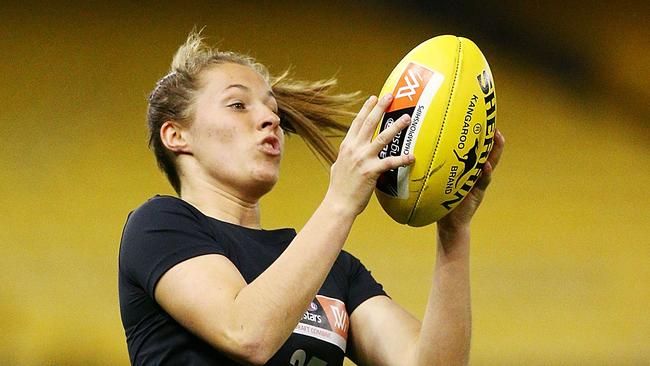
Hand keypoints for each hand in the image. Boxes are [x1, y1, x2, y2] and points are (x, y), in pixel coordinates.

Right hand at [325, 93, 414, 216]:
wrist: (339, 203)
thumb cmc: (339, 188)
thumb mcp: (338, 166)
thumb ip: (344, 157)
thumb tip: (346, 154)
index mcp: (347, 146)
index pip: (357, 123)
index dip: (366, 109)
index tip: (374, 97)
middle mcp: (354, 149)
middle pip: (369, 123)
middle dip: (380, 107)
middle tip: (391, 95)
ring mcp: (363, 159)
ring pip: (382, 138)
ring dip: (396, 127)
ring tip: (407, 118)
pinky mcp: (371, 171)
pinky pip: (390, 162)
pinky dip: (402, 159)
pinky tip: (412, 156)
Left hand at [437, 129, 504, 230]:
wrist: (448, 221)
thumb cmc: (440, 197)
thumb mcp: (438, 178)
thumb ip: (433, 165)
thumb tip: (417, 146)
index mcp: (467, 167)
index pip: (475, 148)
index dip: (479, 135)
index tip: (481, 119)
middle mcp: (476, 172)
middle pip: (488, 152)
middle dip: (492, 138)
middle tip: (494, 124)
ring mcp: (479, 181)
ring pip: (491, 162)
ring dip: (495, 150)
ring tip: (497, 137)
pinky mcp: (478, 192)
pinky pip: (483, 181)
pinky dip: (486, 173)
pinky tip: (487, 166)